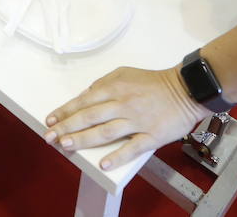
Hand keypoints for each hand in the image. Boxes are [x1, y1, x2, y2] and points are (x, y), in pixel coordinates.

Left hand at [44, 67, 209, 169]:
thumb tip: (86, 96)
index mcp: (115, 88)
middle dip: (67, 127)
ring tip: (67, 145)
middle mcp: (123, 104)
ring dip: (85, 139)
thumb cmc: (153, 82)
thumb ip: (104, 83)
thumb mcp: (124, 73)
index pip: (84, 101)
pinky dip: (118, 155)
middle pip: (90, 117)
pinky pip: (132, 147)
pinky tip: (104, 163)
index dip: (65, 111)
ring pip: (106, 131)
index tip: (50, 120)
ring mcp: (137, 121)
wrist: (185, 89)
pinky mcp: (151, 135)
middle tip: (50, 137)